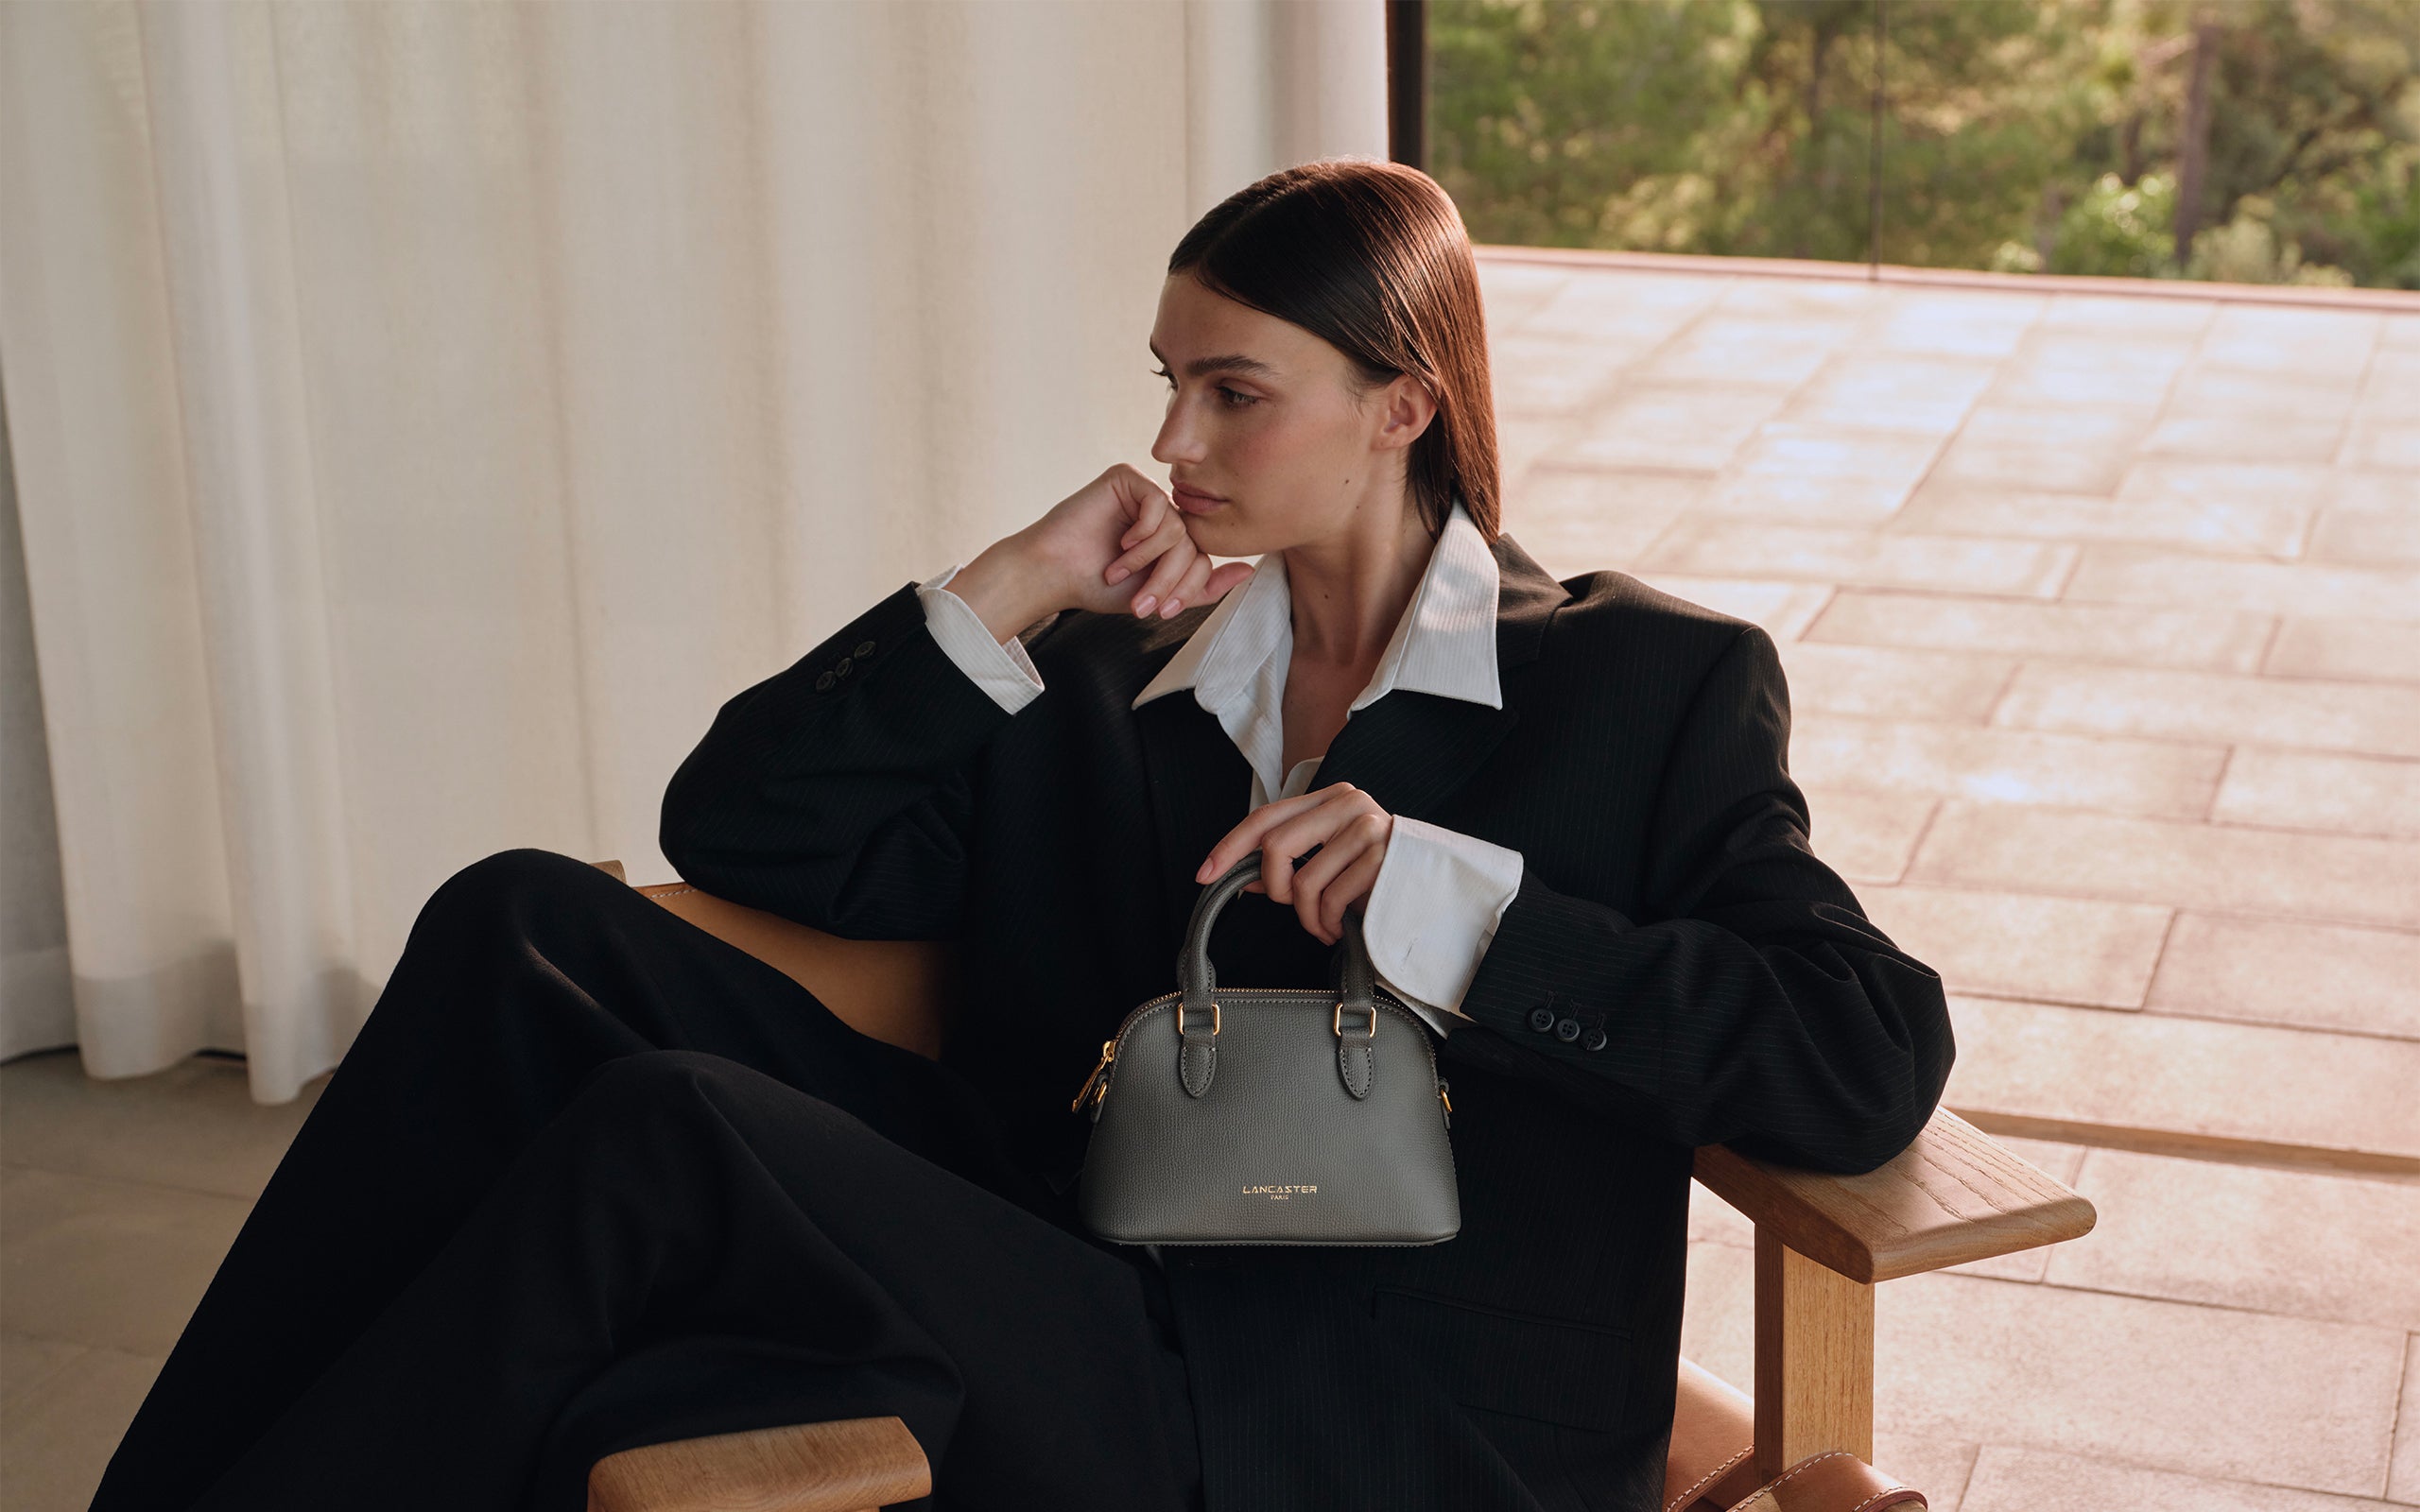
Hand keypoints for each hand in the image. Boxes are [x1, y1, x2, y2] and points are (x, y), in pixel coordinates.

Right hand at [948, 464, 1255, 641]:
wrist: (1055, 574)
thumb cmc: (1096, 586)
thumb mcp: (1158, 594)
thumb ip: (1201, 587)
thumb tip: (1250, 570)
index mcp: (1169, 540)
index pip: (1200, 559)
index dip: (1184, 588)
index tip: (1158, 611)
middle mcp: (1160, 515)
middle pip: (1192, 545)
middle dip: (1168, 579)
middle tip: (1141, 603)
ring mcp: (1144, 495)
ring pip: (1177, 528)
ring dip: (1149, 560)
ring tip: (1119, 573)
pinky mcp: (1126, 479)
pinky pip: (1158, 504)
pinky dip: (1142, 533)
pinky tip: (1120, 544)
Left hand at [1195, 783, 1393, 946]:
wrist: (1434, 889)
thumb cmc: (1377, 877)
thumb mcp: (1329, 863)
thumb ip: (1290, 863)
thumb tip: (1242, 879)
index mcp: (1329, 798)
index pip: (1265, 816)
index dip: (1229, 847)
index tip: (1204, 874)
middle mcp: (1347, 803)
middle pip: (1275, 845)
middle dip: (1275, 888)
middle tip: (1292, 907)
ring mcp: (1367, 826)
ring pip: (1302, 880)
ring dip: (1307, 917)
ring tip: (1324, 924)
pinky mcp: (1381, 856)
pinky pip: (1330, 899)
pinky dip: (1328, 924)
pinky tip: (1341, 928)